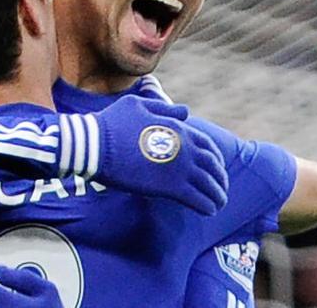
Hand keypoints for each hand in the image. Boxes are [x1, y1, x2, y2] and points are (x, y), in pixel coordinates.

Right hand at [94, 95, 228, 214]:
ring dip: (217, 195)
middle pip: (213, 166)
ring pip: (209, 185)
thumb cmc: (112, 123)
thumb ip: (164, 108)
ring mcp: (180, 168)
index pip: (207, 146)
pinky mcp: (170, 187)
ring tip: (218, 204)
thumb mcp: (138, 105)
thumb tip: (186, 111)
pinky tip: (209, 211)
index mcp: (179, 128)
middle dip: (220, 179)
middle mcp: (185, 147)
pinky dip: (207, 206)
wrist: (96, 144)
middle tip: (220, 189)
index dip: (215, 158)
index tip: (216, 168)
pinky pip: (197, 199)